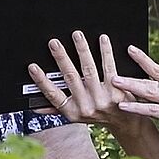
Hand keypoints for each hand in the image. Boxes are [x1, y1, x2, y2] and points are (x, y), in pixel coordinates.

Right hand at [29, 31, 157, 142]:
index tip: (33, 67)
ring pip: (89, 69)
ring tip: (77, 36)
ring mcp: (102, 98)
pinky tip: (102, 40)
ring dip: (82, 50)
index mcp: (72, 111)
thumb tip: (35, 106)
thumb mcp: (76, 116)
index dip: (41, 81)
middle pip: (70, 77)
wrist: (125, 122)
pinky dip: (105, 52)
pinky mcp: (117, 90)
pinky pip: (109, 67)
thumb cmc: (99, 115)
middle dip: (61, 58)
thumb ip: (57, 109)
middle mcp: (86, 106)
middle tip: (54, 43)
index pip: (52, 95)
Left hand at [112, 45, 158, 158]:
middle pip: (150, 80)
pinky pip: (153, 110)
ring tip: (114, 83)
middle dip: (130, 75)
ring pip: (149, 92)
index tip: (130, 48)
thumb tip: (152, 96)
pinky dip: (137, 108)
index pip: (158, 69)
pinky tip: (124, 107)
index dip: (143, 59)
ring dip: (130, 87)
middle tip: (112, 70)